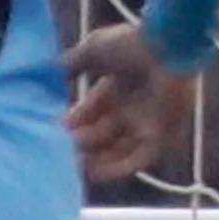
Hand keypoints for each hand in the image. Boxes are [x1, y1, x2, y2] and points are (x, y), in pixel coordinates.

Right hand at [70, 21, 200, 188]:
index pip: (91, 110)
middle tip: (60, 150)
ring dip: (96, 160)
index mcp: (118, 85)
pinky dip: (117, 168)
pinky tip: (94, 174)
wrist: (168, 48)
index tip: (55, 128)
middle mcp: (131, 106)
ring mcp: (147, 123)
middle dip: (81, 142)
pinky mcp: (161, 137)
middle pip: (102, 133)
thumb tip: (51, 74)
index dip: (74, 120)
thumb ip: (72, 63)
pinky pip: (138, 160)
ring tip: (73, 167)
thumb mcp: (93, 49)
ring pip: (117, 150)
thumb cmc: (131, 45)